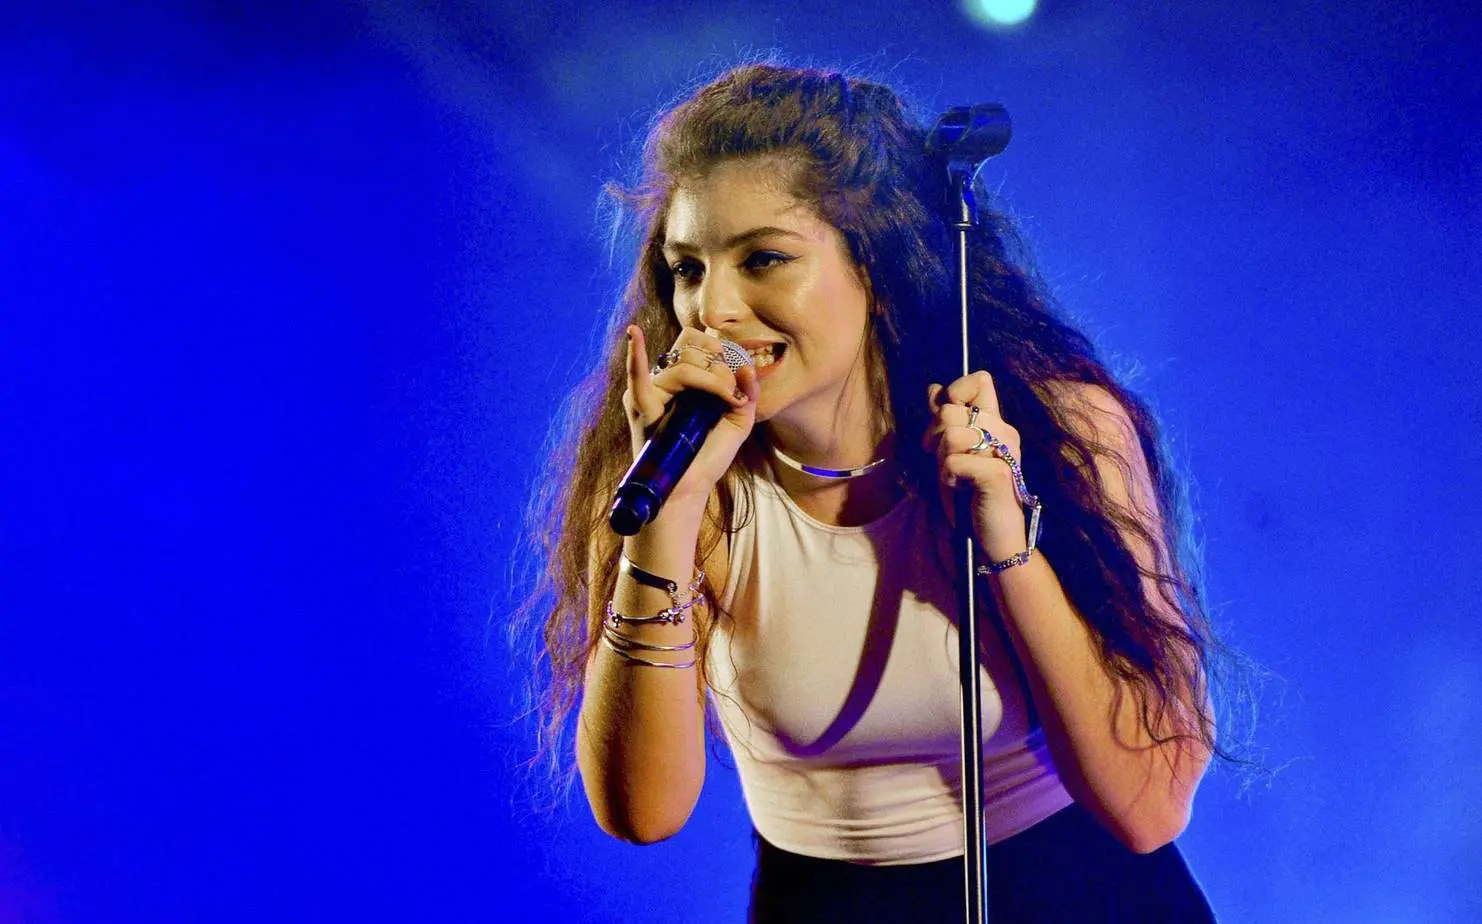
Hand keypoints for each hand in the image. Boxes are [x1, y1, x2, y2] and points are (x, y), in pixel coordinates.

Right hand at [622, 325, 759, 505]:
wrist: (691, 487)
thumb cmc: (710, 456)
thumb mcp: (739, 421)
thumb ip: (748, 391)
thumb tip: (747, 366)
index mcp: (684, 378)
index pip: (696, 342)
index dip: (720, 350)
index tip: (735, 376)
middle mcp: (665, 380)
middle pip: (691, 348)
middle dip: (720, 366)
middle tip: (729, 392)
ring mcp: (651, 390)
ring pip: (683, 366)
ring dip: (712, 380)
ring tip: (724, 401)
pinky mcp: (641, 406)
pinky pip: (636, 375)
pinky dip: (634, 353)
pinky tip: (634, 333)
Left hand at [923, 372, 1030, 561]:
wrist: (993, 536)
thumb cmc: (971, 495)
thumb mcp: (951, 452)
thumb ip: (944, 420)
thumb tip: (933, 388)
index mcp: (996, 422)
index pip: (980, 380)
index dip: (955, 391)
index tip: (944, 419)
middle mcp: (1005, 431)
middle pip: (950, 410)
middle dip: (933, 435)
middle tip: (942, 459)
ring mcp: (1004, 452)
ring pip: (951, 434)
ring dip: (941, 459)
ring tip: (955, 476)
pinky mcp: (998, 474)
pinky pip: (954, 462)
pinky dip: (947, 478)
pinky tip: (960, 488)